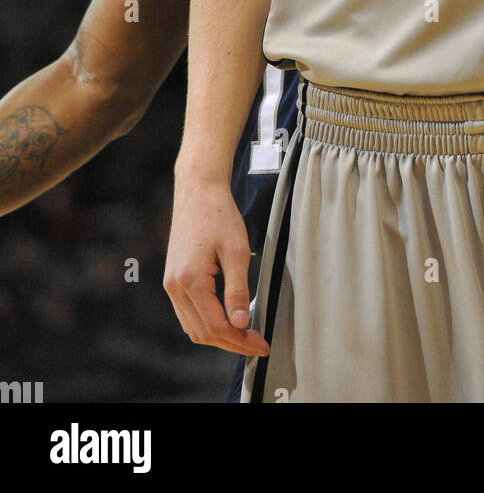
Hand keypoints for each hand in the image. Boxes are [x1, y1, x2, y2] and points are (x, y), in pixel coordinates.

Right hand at [163, 176, 269, 356]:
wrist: (198, 191)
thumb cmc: (218, 215)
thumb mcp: (237, 251)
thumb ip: (238, 290)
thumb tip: (241, 324)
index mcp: (190, 281)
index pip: (216, 326)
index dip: (240, 341)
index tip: (261, 345)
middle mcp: (174, 287)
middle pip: (202, 333)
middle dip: (231, 343)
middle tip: (256, 344)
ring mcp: (170, 284)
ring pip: (192, 327)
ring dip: (218, 336)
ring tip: (244, 336)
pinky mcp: (172, 279)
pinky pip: (188, 313)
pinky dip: (207, 323)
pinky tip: (226, 319)